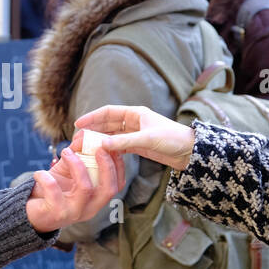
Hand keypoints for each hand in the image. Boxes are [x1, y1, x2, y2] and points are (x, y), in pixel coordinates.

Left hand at [24, 145, 125, 232]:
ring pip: (85, 188)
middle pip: (109, 189)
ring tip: (65, 152)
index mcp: (96, 198)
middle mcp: (89, 208)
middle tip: (98, 148)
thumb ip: (77, 154)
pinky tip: (39, 173)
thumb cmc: (52, 190)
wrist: (29, 212)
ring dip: (76, 165)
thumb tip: (84, 135)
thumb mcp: (67, 170)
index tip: (110, 146)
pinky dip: (46, 177)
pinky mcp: (56, 213)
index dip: (118, 165)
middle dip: (107, 166)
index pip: (117, 185)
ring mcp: (74, 212)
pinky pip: (54, 191)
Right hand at [74, 105, 195, 171]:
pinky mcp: (139, 146)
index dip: (92, 117)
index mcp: (136, 114)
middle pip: (108, 124)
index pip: (108, 112)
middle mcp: (134, 122)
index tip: (78, 124)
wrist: (190, 152)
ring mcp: (136, 134)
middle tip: (78, 140)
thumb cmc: (173, 139)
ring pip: (112, 136)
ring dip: (100, 141)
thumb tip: (102, 144)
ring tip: (86, 149)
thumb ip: (124, 142)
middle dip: (92, 131)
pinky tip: (101, 156)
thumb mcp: (147, 139)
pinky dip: (110, 150)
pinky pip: (119, 146)